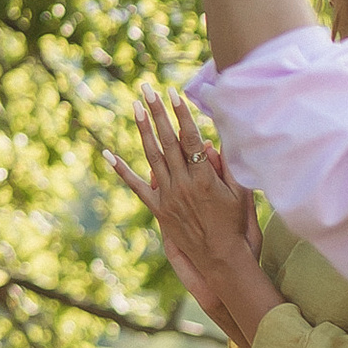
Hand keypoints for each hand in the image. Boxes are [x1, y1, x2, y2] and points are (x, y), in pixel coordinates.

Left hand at [120, 90, 259, 319]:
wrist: (220, 257)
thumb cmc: (234, 223)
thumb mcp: (239, 192)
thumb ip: (226, 165)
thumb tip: (211, 141)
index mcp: (204, 177)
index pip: (190, 138)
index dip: (181, 114)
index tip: (174, 93)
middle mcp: (183, 184)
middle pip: (167, 141)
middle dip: (158, 112)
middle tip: (147, 89)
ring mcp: (167, 196)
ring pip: (152, 156)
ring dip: (143, 129)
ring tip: (135, 106)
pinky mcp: (157, 209)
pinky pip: (135, 186)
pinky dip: (120, 170)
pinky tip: (107, 153)